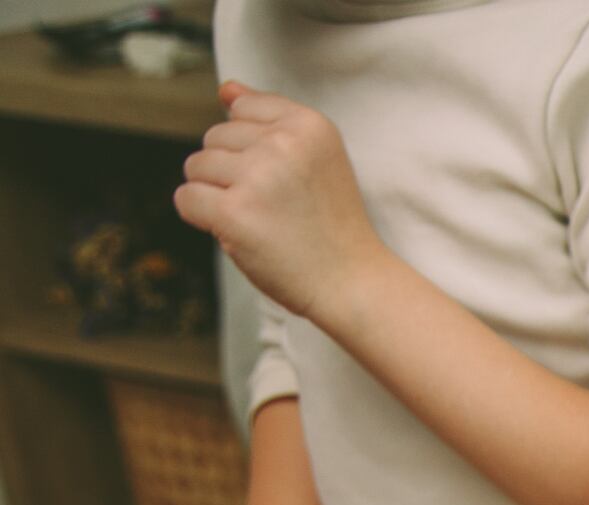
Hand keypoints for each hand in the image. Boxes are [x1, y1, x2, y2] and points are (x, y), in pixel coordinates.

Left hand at [173, 82, 387, 322]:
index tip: (285, 179)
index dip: (253, 148)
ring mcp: (258, 177)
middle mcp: (284, 144)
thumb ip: (271, 118)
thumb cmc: (330, 223)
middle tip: (274, 206)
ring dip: (216, 194)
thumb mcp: (315, 158)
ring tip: (258, 219)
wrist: (352, 281)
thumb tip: (225, 89)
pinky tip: (238, 233)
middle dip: (231, 171)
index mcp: (310, 124)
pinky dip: (202, 218)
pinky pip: (186, 199)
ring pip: (196, 166)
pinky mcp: (234, 212)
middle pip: (215, 137)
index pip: (243, 109)